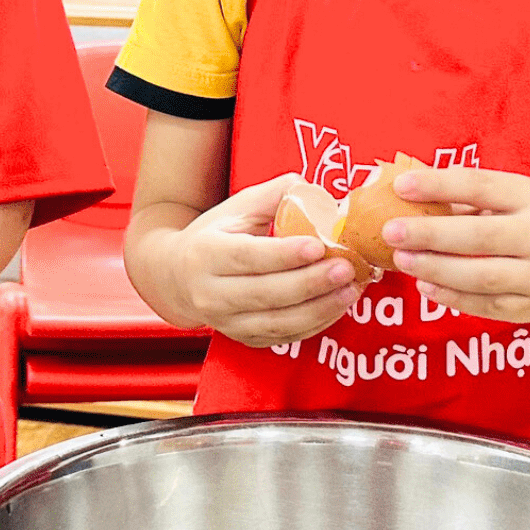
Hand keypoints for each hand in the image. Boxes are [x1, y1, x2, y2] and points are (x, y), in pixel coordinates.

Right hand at [155, 174, 361, 347]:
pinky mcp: (244, 339)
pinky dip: (315, 324)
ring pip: (278, 322)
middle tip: (346, 268)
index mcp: (206, 253)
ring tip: (351, 289)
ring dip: (320, 308)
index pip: (248, 256)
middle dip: (311, 283)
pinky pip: (284, 337)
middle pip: (266, 293)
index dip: (284, 255)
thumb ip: (275, 195)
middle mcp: (210, 293)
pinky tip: (337, 305)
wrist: (178, 278)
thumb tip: (316, 190)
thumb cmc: (214, 237)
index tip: (318, 246)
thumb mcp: (236, 208)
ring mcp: (226, 322)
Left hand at [381, 165, 529, 322]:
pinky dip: (452, 298)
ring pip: (481, 277)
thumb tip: (411, 190)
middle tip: (391, 231)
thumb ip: (473, 195)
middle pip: (480, 237)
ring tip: (401, 260)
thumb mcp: (518, 197)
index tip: (402, 186)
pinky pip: (487, 306)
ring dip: (435, 269)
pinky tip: (425, 286)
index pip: (482, 187)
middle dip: (430, 234)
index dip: (440, 185)